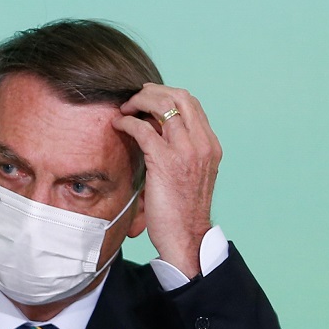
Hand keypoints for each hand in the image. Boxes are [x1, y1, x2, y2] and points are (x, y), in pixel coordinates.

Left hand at [112, 84, 221, 277]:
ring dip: (139, 102)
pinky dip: (127, 123)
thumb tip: (157, 131)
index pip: (191, 103)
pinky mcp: (166, 162)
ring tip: (124, 110)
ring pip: (163, 106)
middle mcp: (202, 143)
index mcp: (210, 145)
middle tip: (133, 98)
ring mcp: (186, 151)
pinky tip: (118, 126)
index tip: (147, 99)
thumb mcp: (191, 173)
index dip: (166, 94)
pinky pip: (143, 129)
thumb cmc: (183, 210)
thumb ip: (182, 150)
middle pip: (179, 96)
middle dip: (152, 92)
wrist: (186, 236)